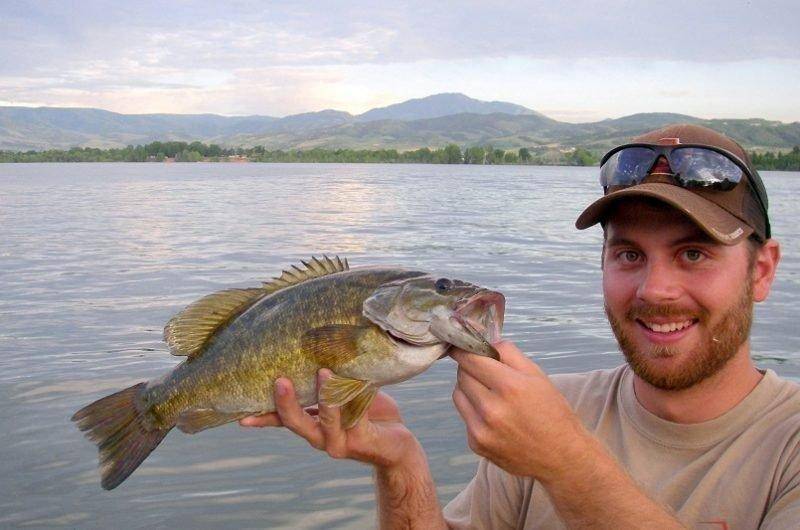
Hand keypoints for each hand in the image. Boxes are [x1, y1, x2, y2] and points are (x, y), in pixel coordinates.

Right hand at [240, 369, 421, 468]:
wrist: (397, 444)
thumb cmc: (365, 414)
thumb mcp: (342, 396)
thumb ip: (327, 383)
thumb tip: (313, 348)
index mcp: (312, 425)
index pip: (282, 421)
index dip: (262, 417)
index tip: (240, 416)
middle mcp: (321, 437)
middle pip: (297, 423)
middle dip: (286, 403)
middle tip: (279, 381)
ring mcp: (340, 441)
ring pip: (327, 420)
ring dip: (326, 396)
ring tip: (324, 373)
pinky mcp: (362, 440)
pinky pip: (357, 416)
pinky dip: (357, 396)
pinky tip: (361, 381)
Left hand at [451, 341, 590, 481]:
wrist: (561, 458)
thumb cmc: (553, 413)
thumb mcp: (538, 376)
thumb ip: (509, 353)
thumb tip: (484, 340)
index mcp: (510, 387)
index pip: (471, 359)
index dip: (464, 350)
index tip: (462, 347)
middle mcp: (492, 409)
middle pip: (462, 375)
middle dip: (470, 369)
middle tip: (484, 371)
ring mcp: (481, 429)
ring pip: (458, 395)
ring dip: (468, 389)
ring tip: (490, 394)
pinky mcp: (476, 444)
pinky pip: (465, 416)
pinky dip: (474, 411)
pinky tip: (494, 416)